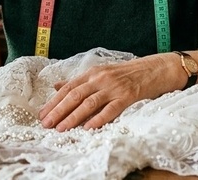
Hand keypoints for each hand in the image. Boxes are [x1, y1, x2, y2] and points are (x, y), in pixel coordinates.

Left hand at [38, 53, 183, 130]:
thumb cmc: (128, 73)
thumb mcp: (102, 73)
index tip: (42, 114)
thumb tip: (56, 86)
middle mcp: (101, 79)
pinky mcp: (128, 96)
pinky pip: (111, 109)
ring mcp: (114, 87)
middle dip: (58, 110)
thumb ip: (80, 81)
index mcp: (93, 73)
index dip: (54, 101)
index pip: (68, 88)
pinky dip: (99, 118)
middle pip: (75, 95)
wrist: (156, 69)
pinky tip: (89, 127)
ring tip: (61, 128)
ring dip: (73, 117)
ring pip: (89, 103)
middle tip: (46, 123)